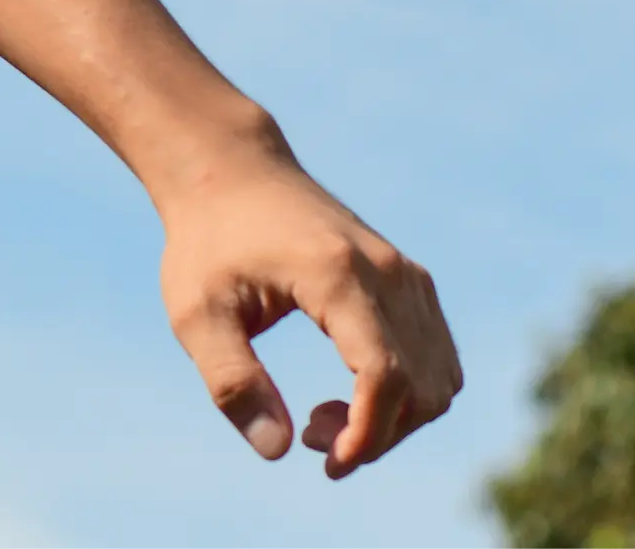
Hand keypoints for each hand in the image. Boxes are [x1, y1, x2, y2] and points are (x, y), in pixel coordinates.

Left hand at [157, 148, 461, 476]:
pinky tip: (349, 394)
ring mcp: (406, 273)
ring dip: (394, 419)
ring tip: (321, 418)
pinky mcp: (410, 280)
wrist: (230, 170)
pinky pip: (436, 357)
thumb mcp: (195, 311)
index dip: (367, 435)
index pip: (385, 374)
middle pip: (420, 386)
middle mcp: (387, 271)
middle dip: (375, 434)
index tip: (328, 465)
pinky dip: (407, 393)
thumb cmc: (206, 241)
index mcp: (336, 274)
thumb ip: (231, 380)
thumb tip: (278, 451)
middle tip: (309, 436)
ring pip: (439, 378)